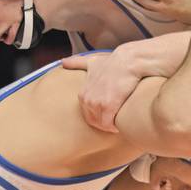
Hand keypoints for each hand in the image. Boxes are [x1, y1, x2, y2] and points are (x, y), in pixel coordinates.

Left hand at [62, 48, 178, 133]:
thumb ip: (77, 62)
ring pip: (102, 125)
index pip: (87, 115)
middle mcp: (87, 100)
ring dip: (110, 127)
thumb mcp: (91, 61)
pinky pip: (109, 125)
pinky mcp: (108, 106)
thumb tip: (63, 62)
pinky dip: (115, 128)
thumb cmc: (112, 62)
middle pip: (94, 122)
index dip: (98, 118)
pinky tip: (120, 127)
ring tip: (118, 126)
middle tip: (114, 125)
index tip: (107, 118)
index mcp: (83, 94)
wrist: (127, 61)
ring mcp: (97, 103)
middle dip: (104, 125)